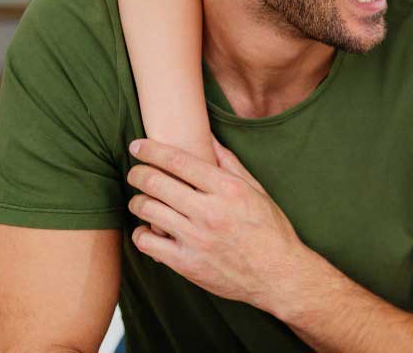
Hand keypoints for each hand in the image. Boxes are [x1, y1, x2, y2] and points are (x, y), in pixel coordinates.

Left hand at [126, 138, 314, 311]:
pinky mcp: (186, 263)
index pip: (179, 161)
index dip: (152, 150)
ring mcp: (196, 239)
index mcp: (228, 189)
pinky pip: (147, 243)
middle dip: (137, 173)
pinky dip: (141, 233)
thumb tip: (209, 137)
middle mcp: (210, 211)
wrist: (277, 275)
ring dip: (138, 201)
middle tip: (135, 172)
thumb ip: (230, 164)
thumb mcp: (257, 191)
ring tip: (141, 200)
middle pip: (156, 183)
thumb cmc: (270, 230)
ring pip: (147, 210)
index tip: (137, 146)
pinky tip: (148, 229)